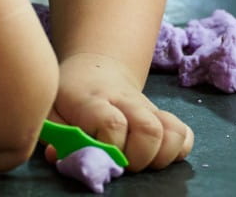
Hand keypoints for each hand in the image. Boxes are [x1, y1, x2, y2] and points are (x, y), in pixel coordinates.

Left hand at [53, 52, 192, 171]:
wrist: (95, 70)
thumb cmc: (69, 95)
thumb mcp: (51, 107)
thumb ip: (54, 133)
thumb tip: (60, 157)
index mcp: (94, 100)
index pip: (113, 124)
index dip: (110, 147)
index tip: (97, 154)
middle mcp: (126, 102)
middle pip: (149, 130)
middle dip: (138, 158)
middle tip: (120, 164)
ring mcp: (148, 108)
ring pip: (172, 132)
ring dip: (160, 157)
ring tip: (139, 162)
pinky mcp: (163, 115)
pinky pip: (184, 134)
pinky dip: (177, 150)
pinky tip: (156, 155)